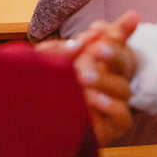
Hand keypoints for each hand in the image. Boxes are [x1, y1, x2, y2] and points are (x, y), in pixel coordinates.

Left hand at [36, 11, 139, 143]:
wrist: (31, 126)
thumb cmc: (39, 89)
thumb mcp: (44, 65)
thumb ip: (61, 48)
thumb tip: (84, 39)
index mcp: (98, 62)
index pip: (117, 42)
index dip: (117, 31)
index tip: (96, 28)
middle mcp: (109, 81)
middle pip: (126, 63)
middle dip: (114, 53)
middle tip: (96, 49)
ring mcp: (113, 104)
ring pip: (124, 88)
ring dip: (105, 80)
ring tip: (82, 78)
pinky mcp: (113, 127)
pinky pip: (123, 117)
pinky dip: (112, 107)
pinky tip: (92, 100)